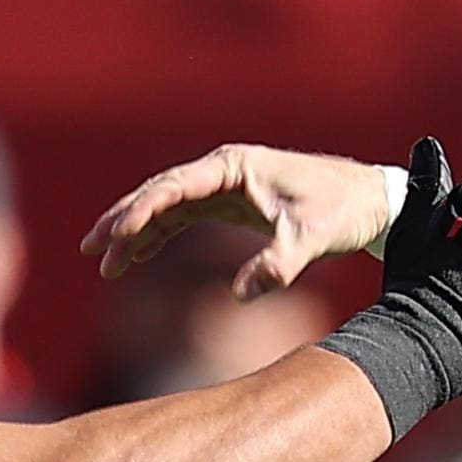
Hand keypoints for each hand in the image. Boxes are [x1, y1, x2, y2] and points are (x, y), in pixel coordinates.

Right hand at [83, 146, 396, 297]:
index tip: (116, 235)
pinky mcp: (232, 203)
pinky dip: (158, 235)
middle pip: (161, 192)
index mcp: (236, 166)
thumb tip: (242, 296)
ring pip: (167, 205)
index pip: (176, 186)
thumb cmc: (344, 209)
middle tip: (90, 247)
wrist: (370, 201)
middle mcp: (224, 169)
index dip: (142, 210)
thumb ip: (279, 263)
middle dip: (123, 219)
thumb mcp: (314, 237)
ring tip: (104, 261)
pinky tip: (136, 257)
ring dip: (135, 231)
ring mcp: (225, 186)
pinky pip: (184, 217)